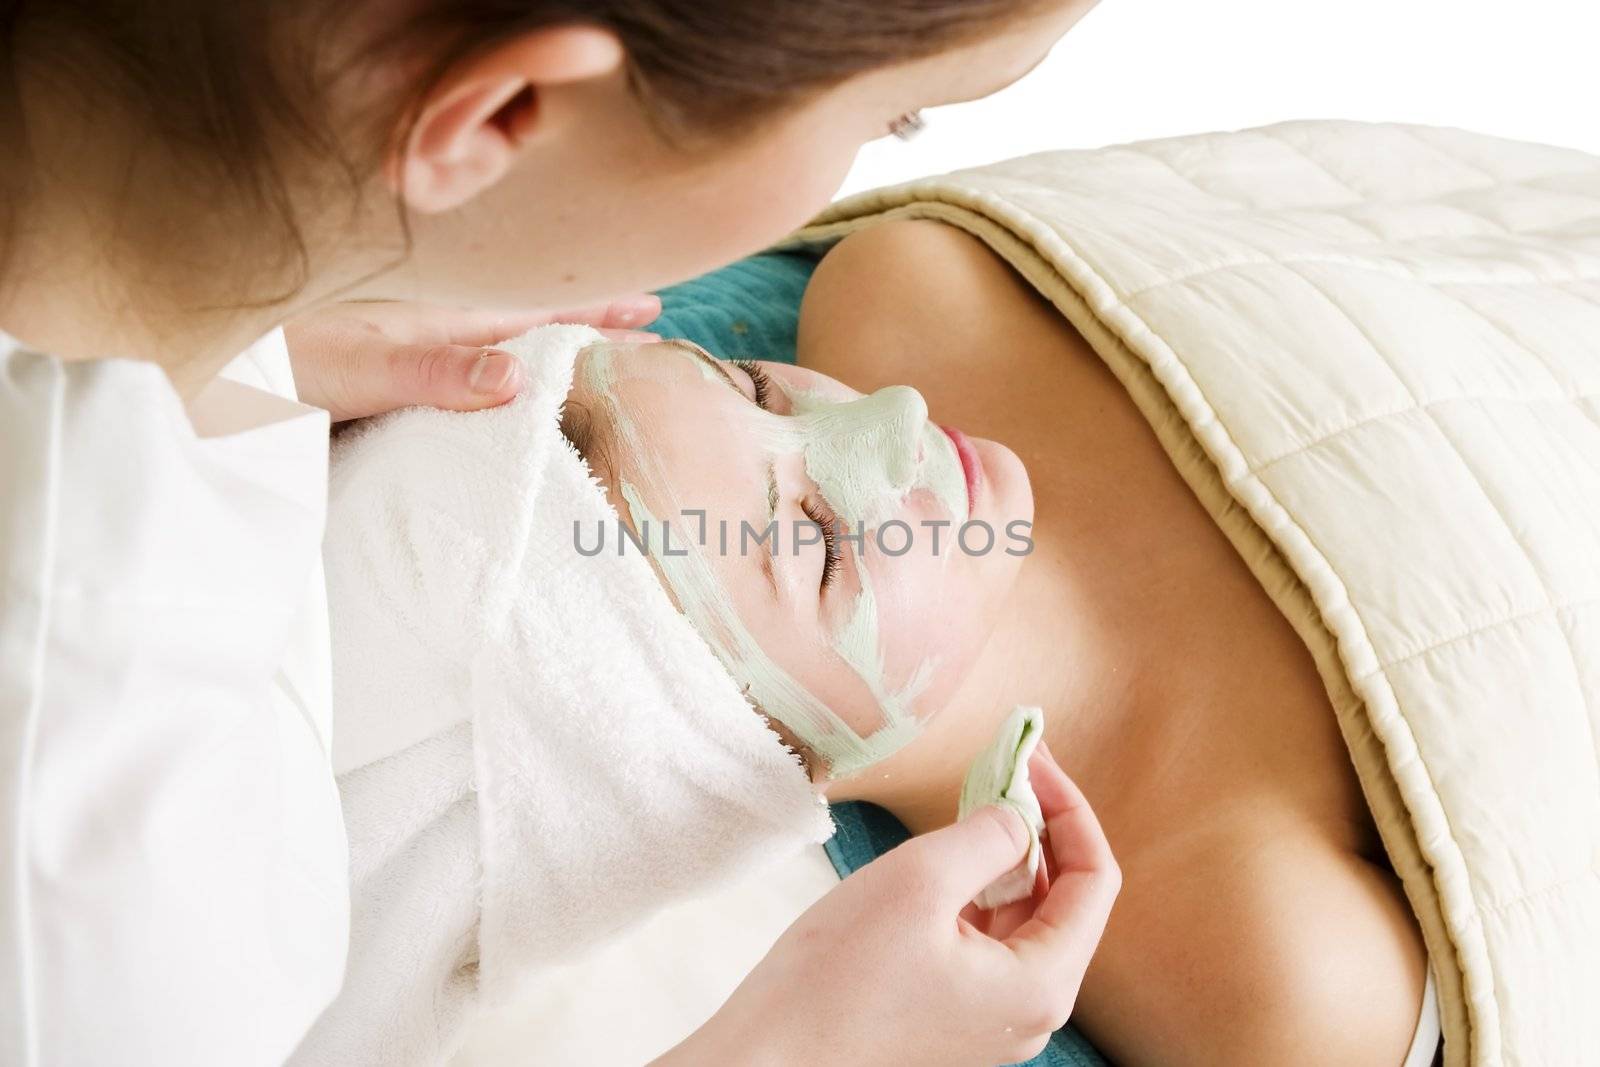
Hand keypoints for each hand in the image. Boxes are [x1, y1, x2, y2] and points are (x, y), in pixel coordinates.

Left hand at [283, 297, 659, 420]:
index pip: (532, 312)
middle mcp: (426, 325)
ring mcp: (402, 343)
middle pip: (524, 318)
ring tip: (593, 341)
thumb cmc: (266, 359)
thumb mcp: (356, 366)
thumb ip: (432, 370)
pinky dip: (499, 361)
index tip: (649, 306)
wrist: (191, 364)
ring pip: (495, 336)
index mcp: (434, 317)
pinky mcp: (374, 367)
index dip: (591, 310)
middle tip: (647, 317)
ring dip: (547, 338)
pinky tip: (500, 375)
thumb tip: (518, 376)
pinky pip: (460, 360)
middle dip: (586, 318)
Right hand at [662, 744, 1118, 1066]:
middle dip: (1040, 828)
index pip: (1095, 881)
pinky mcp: (952, 1020)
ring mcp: (990, 1021)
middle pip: (1063, 902)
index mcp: (1040, 985)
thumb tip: (1019, 815)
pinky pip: (985, 945)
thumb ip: (988, 835)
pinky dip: (977, 892)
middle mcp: (1029, 1012)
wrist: (766, 1061)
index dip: (1070, 809)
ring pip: (1021, 922)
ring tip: (975, 800)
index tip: (1034, 759)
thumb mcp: (919, 880)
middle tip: (1005, 768)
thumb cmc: (836, 981)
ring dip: (1007, 857)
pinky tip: (946, 858)